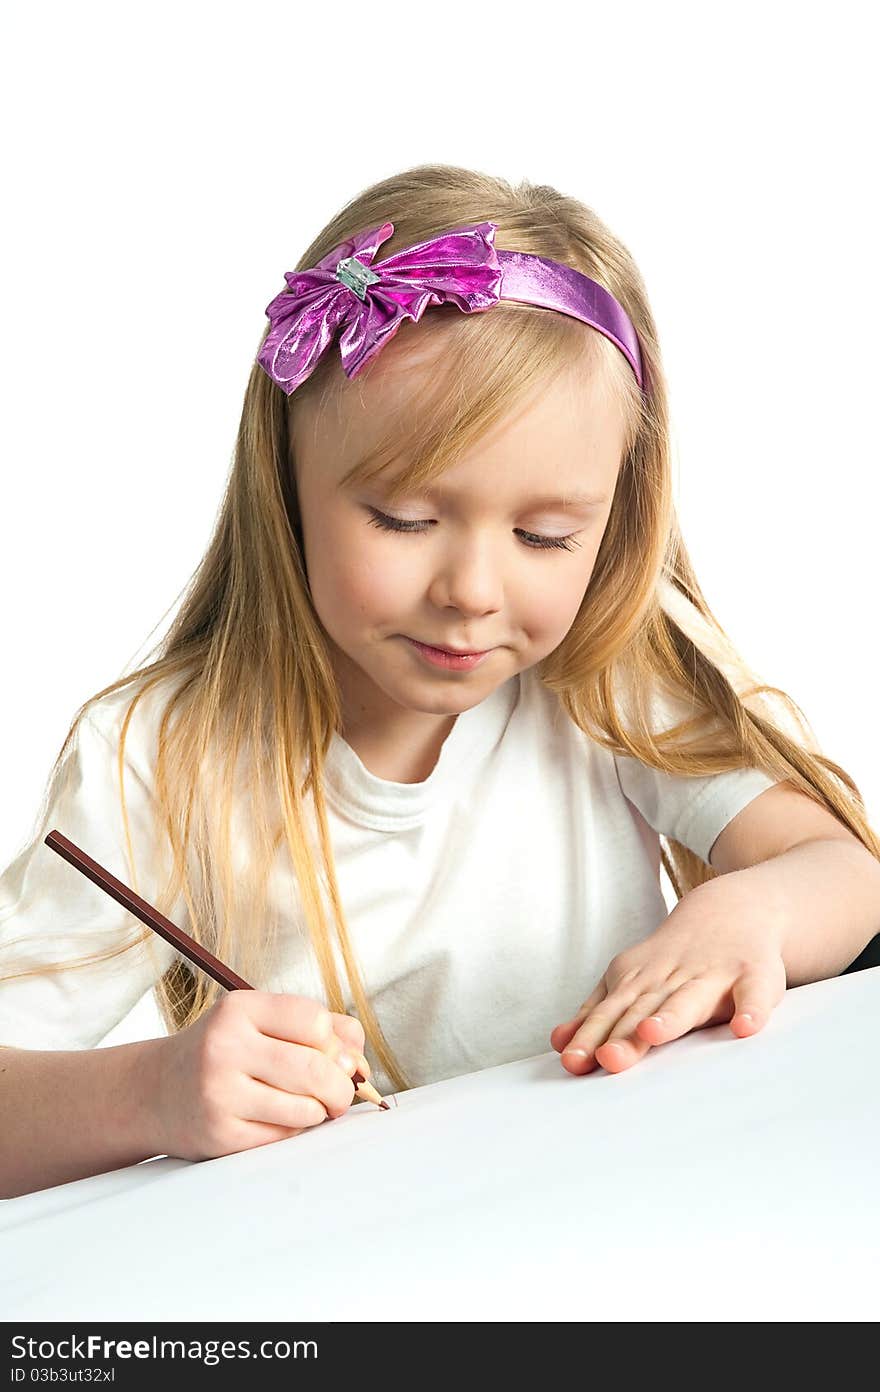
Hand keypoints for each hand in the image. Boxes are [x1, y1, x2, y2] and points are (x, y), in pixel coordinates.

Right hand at [150, 992, 371, 1161]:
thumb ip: (317, 1028)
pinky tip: (280, 1119)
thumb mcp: (258, 1022)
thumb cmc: (222, 1052)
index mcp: (238, 1009)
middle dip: (341, 1086)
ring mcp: (219, 1093)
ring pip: (306, 1108)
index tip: (335, 1055)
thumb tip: (360, 1061)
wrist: (154, 1091)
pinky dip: (295, 1130)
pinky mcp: (220, 1135)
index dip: (336, 1042)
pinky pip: (284, 1136)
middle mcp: (225, 1047)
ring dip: (319, 1111)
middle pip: (316, 1068)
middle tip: (340, 1093)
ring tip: (309, 1105)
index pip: (314, 1020)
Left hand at [550, 877, 787, 1074]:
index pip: (611, 1013)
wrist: (732, 911)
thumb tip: (560, 1044)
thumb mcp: (633, 979)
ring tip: (652, 1032)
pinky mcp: (756, 977)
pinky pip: (756, 995)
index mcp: (641, 982)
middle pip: (645, 1010)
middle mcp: (673, 978)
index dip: (592, 1037)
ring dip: (671, 1018)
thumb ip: (599, 1013)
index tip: (574, 1061)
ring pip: (690, 1000)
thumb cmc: (676, 960)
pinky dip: (752, 1010)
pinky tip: (744, 1028)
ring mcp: (714, 977)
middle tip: (607, 1058)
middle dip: (625, 1035)